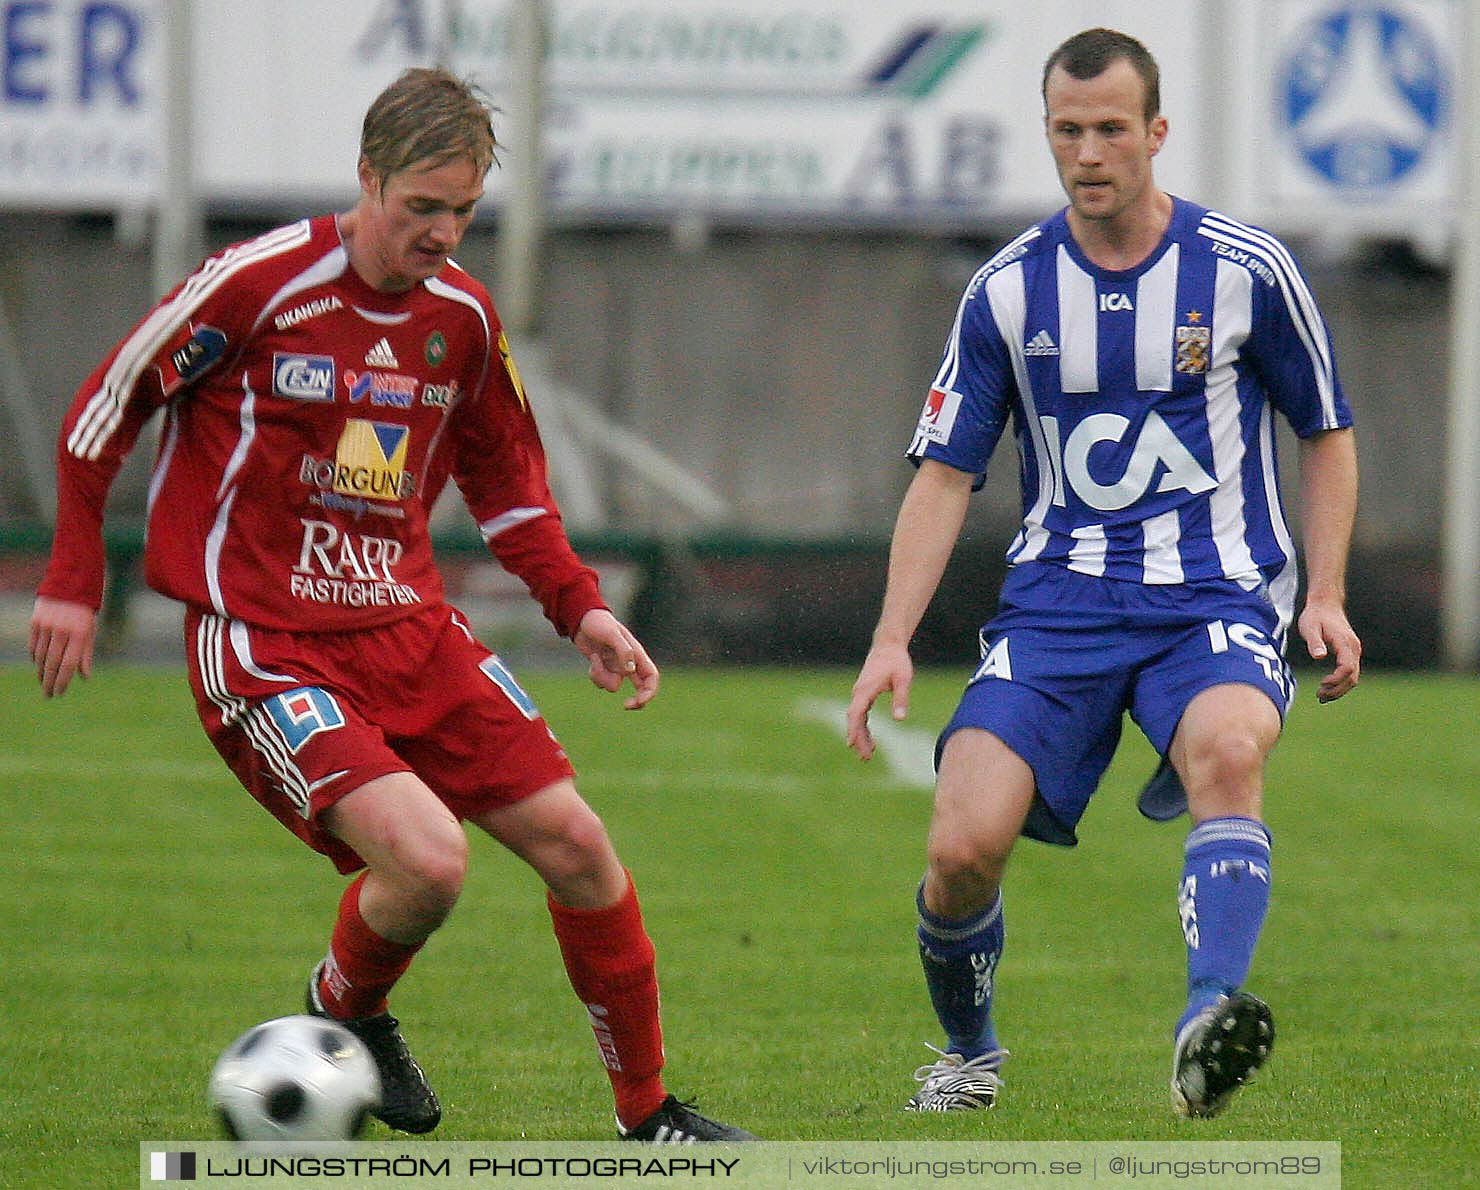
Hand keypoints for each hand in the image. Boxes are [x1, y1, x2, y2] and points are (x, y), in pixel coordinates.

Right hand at [30, 596, 98, 697]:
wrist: (68, 585)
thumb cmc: (83, 612)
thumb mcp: (90, 631)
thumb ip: (85, 655)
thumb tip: (85, 678)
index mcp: (79, 634)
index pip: (68, 665)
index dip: (63, 681)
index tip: (59, 693)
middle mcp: (62, 631)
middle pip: (52, 664)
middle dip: (50, 682)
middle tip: (49, 695)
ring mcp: (46, 626)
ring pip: (41, 656)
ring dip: (42, 672)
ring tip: (44, 683)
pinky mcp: (35, 622)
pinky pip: (34, 645)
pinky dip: (36, 658)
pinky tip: (39, 666)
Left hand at [573, 608, 658, 709]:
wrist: (581, 619)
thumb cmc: (599, 622)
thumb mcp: (611, 634)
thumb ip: (623, 651)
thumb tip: (631, 671)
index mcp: (637, 654)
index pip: (651, 676)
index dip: (649, 691)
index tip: (639, 701)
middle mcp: (630, 662)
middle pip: (641, 687)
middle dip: (635, 700)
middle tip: (626, 706)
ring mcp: (617, 666)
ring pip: (614, 685)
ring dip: (602, 676)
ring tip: (595, 658)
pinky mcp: (604, 668)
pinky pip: (601, 682)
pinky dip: (595, 673)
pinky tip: (593, 658)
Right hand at [846, 640, 912, 760]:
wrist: (888, 644)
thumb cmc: (897, 661)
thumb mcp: (903, 679)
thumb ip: (901, 699)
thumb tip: (900, 719)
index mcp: (865, 689)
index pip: (855, 713)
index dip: (854, 730)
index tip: (853, 745)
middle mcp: (858, 692)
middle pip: (854, 719)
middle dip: (858, 739)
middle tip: (866, 758)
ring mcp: (860, 693)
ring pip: (856, 718)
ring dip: (860, 736)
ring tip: (868, 754)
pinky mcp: (864, 693)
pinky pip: (860, 714)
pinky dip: (863, 728)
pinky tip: (870, 740)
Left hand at [1297, 597, 1360, 702]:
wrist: (1325, 604)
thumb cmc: (1315, 616)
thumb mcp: (1309, 627)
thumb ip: (1314, 642)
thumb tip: (1319, 656)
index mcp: (1345, 643)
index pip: (1347, 668)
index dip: (1336, 680)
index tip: (1322, 684)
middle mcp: (1354, 648)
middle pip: (1352, 677)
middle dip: (1337, 690)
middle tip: (1319, 696)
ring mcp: (1354, 651)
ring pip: (1353, 677)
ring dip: (1339, 689)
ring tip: (1321, 697)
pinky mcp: (1350, 653)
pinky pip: (1350, 673)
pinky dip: (1341, 683)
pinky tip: (1327, 689)